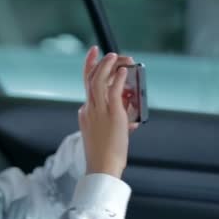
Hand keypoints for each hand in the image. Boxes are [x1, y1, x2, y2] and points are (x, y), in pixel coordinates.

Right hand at [79, 46, 138, 178]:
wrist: (102, 166)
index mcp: (85, 113)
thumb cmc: (105, 156)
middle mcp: (89, 109)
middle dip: (95, 63)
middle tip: (102, 52)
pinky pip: (113, 90)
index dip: (91, 71)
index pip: (87, 88)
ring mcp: (99, 110)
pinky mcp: (112, 114)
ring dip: (106, 66)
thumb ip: (119, 125)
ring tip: (114, 56)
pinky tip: (124, 70)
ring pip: (98, 80)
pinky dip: (118, 78)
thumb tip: (132, 122)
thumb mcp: (107, 136)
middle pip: (89, 79)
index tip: (95, 60)